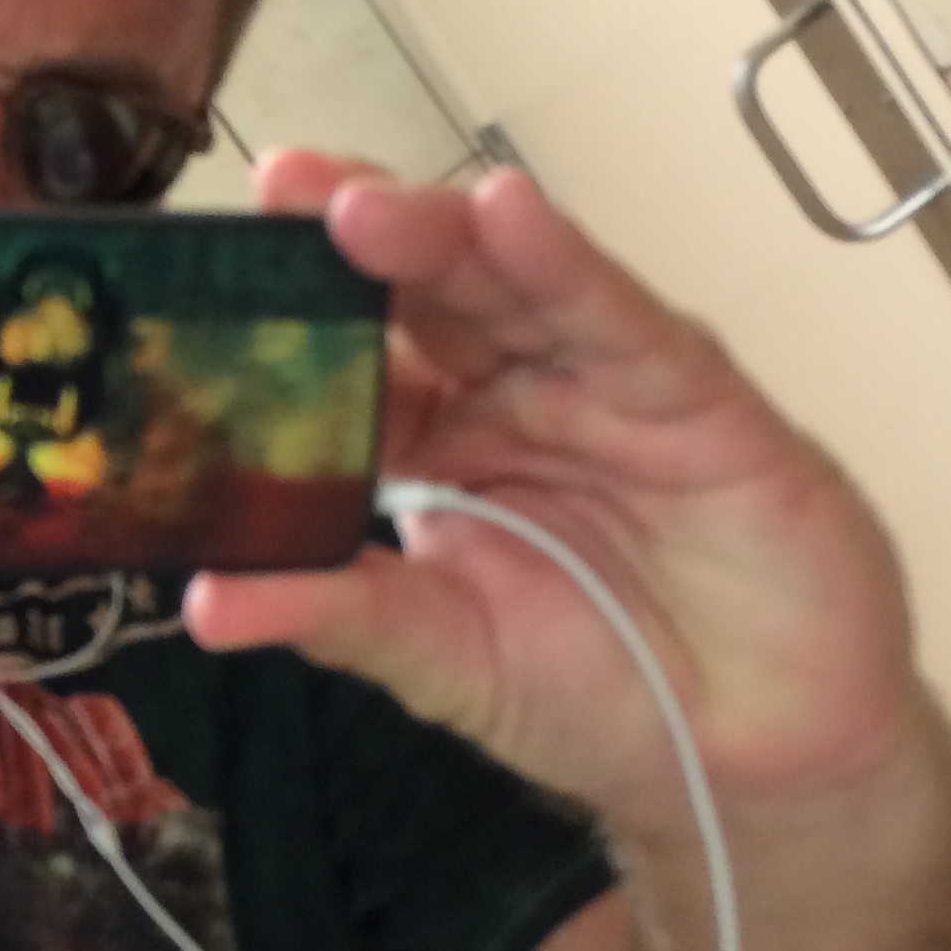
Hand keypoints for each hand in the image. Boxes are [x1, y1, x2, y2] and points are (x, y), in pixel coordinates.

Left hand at [184, 151, 923, 832]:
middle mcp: (514, 395)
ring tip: (361, 206)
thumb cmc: (595, 692)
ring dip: (441, 234)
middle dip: (355, 232)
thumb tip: (204, 606)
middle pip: (428, 289)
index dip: (295, 307)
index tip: (214, 269)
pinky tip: (510, 216)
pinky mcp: (693, 397)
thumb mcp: (441, 657)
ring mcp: (603, 385)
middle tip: (281, 191)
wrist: (746, 759)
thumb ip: (336, 617)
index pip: (357, 352)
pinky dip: (564, 266)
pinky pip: (619, 320)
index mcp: (440, 444)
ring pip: (514, 283)